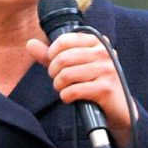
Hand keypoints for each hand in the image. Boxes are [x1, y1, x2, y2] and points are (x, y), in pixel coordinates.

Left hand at [27, 33, 135, 147]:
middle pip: (62, 59)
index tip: (54, 63)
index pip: (63, 40)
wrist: (117, 107)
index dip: (52, 53)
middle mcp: (103, 52)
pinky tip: (71, 98)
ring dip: (59, 86)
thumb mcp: (72, 65)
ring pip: (66, 75)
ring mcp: (107, 70)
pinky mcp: (106, 88)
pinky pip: (73, 90)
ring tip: (64, 89)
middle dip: (53, 73)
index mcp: (96, 41)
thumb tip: (30, 43)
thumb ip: (50, 55)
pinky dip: (66, 96)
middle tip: (58, 80)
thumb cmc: (92, 82)